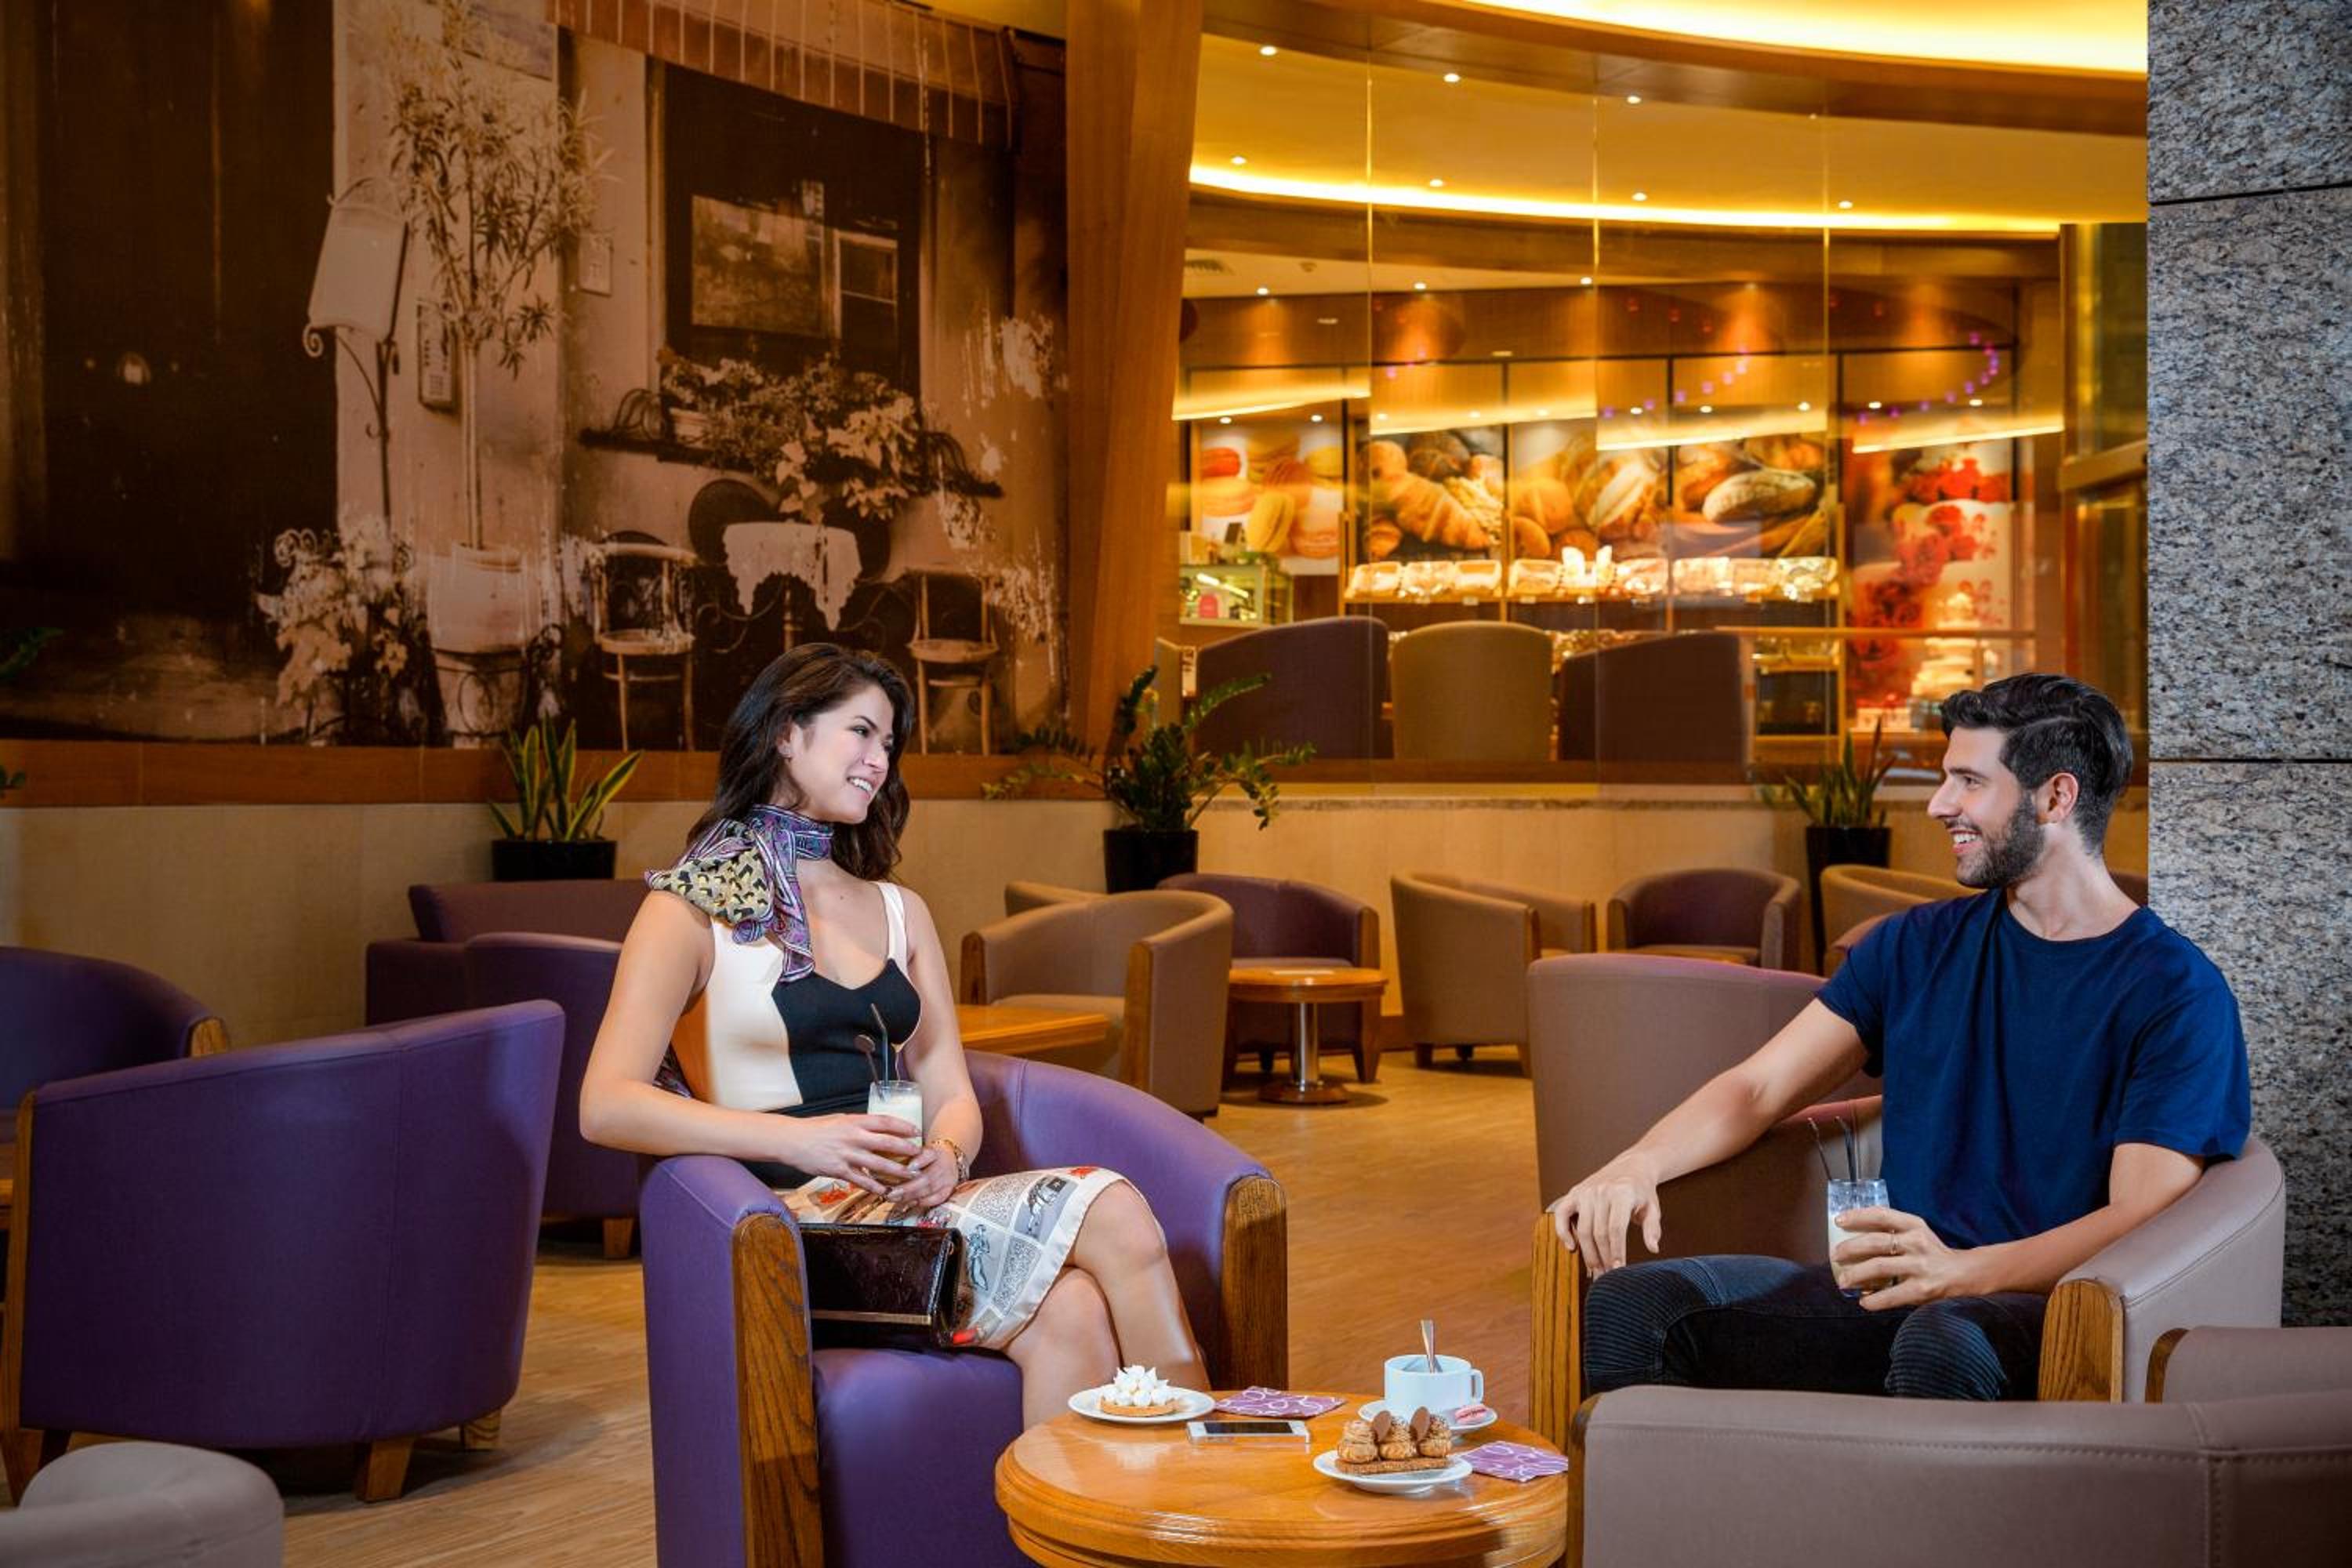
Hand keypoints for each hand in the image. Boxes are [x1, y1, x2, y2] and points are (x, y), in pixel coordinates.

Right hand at [784, 1113, 922, 1196]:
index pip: (884, 1122)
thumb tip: (877, 1127)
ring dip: (896, 1171)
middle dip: (906, 1149)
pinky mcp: (839, 1170)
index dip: (903, 1126)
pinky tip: (886, 1190)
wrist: (793, 1141)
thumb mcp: (840, 1119)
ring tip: (911, 1175)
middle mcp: (853, 1137)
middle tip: (919, 1154)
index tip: (916, 1130)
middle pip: (886, 1143)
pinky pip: (862, 1180)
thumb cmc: (816, 1128)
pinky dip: (876, 1186)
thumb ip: (858, 1124)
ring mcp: (846, 1155)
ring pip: (878, 1164)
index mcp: (854, 1121)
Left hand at [885, 1142, 960, 1212]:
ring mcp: (947, 1178)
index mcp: (934, 1152)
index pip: (928, 1155)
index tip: (909, 1167)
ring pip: (929, 1189)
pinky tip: (909, 1203)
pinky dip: (922, 1202)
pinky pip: (936, 1199)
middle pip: (926, 1177)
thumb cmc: (927, 1156)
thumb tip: (884, 1163)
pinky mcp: (948, 1189)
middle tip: (891, 1192)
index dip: (919, 1161)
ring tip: (895, 1199)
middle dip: (907, 1187)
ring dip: (911, 1196)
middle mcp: (943, 1165)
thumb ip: (905, 1155)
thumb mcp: (918, 1150)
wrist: (949, 1159)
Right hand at [1548, 1155, 1662, 1277]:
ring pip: (1582, 1228)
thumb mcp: (1653, 1208)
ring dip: (1587, 1253)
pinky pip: (1562, 1214)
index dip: (1616, 1251)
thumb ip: (1652, 1228)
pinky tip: (1571, 1248)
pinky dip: (1563, 1232)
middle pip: (1598, 1232)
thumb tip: (1653, 1248)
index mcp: (1622, 1193)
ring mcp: (1586, 1192)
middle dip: (1602, 1257)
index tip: (1618, 1269)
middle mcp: (1601, 1191)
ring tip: (1595, 1269)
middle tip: (1606, 1276)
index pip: (1616, 1229)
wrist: (1630, 1167)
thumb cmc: (1642, 1191)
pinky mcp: (1574, 1193)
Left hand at [1832, 1206, 1975, 1309]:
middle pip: (1875, 1242)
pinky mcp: (1922, 1289)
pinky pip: (1891, 1295)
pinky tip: (1864, 1302)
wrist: (1964, 1273)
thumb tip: (1853, 1243)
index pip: (1881, 1215)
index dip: (1858, 1216)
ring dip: (1855, 1275)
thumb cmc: (1932, 1252)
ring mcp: (1920, 1266)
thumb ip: (1892, 1233)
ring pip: (1878, 1267)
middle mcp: (1917, 1242)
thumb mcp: (1917, 1234)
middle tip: (1835, 1256)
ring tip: (1843, 1281)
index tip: (1839, 1220)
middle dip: (1850, 1249)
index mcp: (1914, 1225)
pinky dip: (1874, 1300)